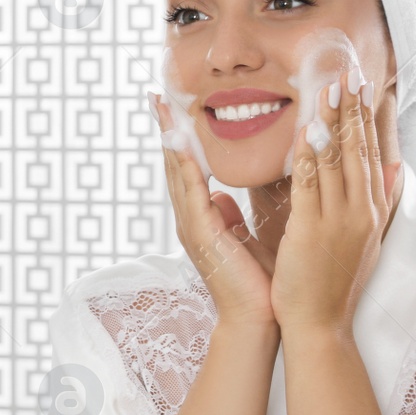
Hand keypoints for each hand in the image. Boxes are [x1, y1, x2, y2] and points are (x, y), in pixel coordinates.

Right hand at [152, 92, 277, 328]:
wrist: (258, 319)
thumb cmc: (258, 282)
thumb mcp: (245, 238)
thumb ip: (231, 216)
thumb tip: (223, 196)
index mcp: (202, 217)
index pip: (188, 168)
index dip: (179, 137)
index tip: (173, 107)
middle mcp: (190, 219)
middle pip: (173, 164)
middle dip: (165, 129)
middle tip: (157, 95)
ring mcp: (191, 226)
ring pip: (176, 172)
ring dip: (168, 139)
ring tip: (161, 107)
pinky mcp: (201, 235)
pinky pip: (189, 192)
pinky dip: (182, 165)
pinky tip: (179, 142)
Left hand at [269, 66, 398, 336]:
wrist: (321, 323)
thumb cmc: (335, 283)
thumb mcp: (367, 239)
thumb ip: (379, 201)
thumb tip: (395, 167)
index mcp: (372, 211)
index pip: (372, 154)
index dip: (368, 118)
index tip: (365, 86)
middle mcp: (362, 211)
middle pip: (360, 150)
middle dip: (354, 109)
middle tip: (350, 73)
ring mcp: (340, 219)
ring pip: (338, 160)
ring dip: (334, 122)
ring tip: (331, 88)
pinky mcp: (314, 230)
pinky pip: (312, 184)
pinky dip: (311, 155)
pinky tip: (308, 129)